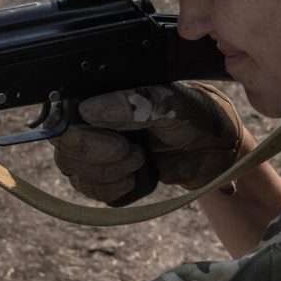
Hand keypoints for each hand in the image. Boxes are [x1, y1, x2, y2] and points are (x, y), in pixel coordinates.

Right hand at [53, 82, 245, 206]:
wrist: (216, 150)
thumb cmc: (195, 116)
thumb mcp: (171, 105)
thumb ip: (133, 104)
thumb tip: (88, 110)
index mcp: (104, 90)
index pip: (65, 111)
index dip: (82, 134)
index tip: (119, 143)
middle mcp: (93, 116)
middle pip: (64, 143)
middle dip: (97, 156)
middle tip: (135, 155)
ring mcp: (96, 145)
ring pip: (71, 166)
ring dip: (104, 173)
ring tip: (139, 162)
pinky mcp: (104, 171)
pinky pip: (85, 187)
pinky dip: (106, 189)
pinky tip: (132, 181)